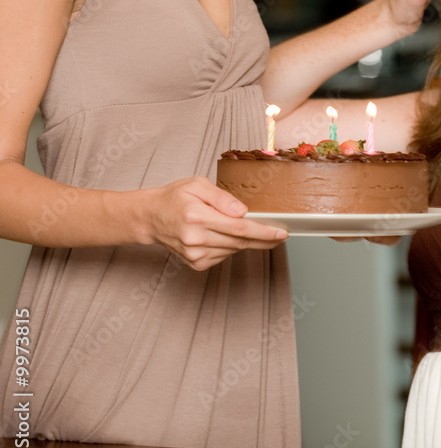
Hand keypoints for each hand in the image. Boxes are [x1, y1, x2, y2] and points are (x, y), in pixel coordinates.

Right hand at [144, 176, 287, 270]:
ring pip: (233, 249)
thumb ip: (222, 197)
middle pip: (239, 242)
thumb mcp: (197, 184)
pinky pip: (223, 255)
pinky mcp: (196, 263)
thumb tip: (243, 212)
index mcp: (196, 216)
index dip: (263, 232)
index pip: (238, 228)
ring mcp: (195, 254)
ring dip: (246, 241)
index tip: (281, 233)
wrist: (152, 217)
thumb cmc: (175, 197)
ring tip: (245, 228)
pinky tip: (224, 235)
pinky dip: (231, 246)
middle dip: (263, 239)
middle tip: (280, 234)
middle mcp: (195, 239)